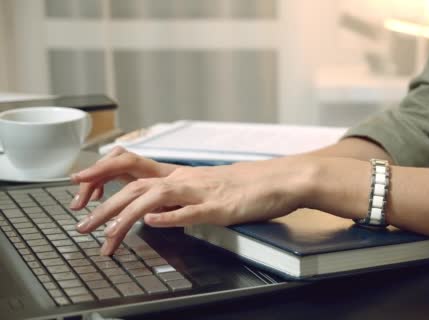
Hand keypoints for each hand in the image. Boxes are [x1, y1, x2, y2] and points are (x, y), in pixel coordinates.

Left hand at [73, 155, 316, 254]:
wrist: (280, 178)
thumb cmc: (248, 185)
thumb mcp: (208, 187)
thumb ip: (182, 195)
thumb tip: (159, 208)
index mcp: (183, 175)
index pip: (136, 168)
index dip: (104, 172)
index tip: (80, 182)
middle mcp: (187, 179)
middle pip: (137, 186)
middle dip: (104, 206)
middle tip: (82, 225)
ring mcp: (203, 192)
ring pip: (156, 198)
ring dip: (127, 216)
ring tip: (107, 235)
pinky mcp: (221, 207)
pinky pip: (192, 211)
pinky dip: (170, 217)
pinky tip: (152, 224)